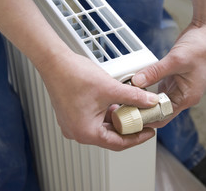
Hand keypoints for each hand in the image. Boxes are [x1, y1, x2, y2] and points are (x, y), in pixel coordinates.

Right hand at [36, 50, 158, 150]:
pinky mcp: (72, 115)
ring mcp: (73, 124)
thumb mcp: (111, 88)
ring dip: (118, 119)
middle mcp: (77, 132)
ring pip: (103, 127)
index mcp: (86, 132)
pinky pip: (94, 119)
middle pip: (110, 136)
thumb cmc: (73, 75)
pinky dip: (107, 113)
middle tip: (144, 119)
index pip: (118, 143)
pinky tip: (117, 104)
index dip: (137, 138)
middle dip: (129, 127)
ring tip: (133, 109)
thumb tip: (150, 101)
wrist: (54, 62)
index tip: (149, 132)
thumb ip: (134, 97)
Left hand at [132, 23, 205, 126]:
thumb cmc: (202, 48)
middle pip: (159, 109)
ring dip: (144, 97)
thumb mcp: (175, 61)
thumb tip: (137, 82)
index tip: (131, 114)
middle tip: (125, 106)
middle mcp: (182, 95)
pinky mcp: (172, 77)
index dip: (147, 117)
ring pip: (156, 98)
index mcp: (187, 97)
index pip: (163, 116)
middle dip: (142, 108)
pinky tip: (136, 85)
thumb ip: (155, 72)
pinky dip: (147, 86)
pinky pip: (157, 86)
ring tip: (128, 97)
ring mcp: (177, 86)